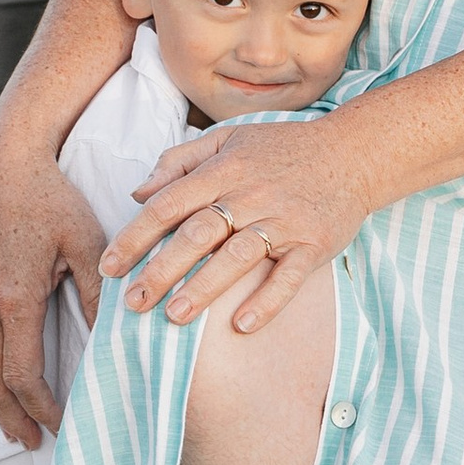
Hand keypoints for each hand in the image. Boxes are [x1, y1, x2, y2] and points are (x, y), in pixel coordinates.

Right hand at [0, 139, 106, 447]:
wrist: (6, 160)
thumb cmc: (52, 198)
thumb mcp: (86, 243)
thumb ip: (97, 293)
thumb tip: (115, 338)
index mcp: (16, 301)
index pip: (24, 374)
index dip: (41, 407)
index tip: (60, 426)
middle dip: (11, 416)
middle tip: (28, 444)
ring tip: (5, 423)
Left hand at [103, 114, 374, 336]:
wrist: (354, 152)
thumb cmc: (284, 148)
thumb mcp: (230, 138)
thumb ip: (180, 161)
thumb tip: (138, 192)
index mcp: (225, 169)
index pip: (169, 203)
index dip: (135, 236)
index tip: (109, 267)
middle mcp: (251, 194)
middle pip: (197, 233)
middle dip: (160, 269)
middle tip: (132, 303)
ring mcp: (284, 220)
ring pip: (238, 256)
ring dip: (205, 288)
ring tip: (174, 317)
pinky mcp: (314, 243)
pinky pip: (289, 276)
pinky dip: (266, 301)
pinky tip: (240, 325)